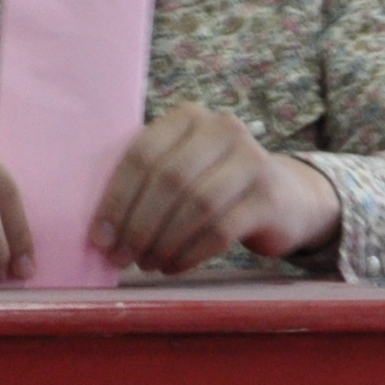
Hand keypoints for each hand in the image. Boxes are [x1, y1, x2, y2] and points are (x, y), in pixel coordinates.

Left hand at [93, 105, 341, 274]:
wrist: (285, 197)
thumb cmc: (215, 184)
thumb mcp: (183, 165)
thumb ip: (146, 179)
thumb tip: (100, 229)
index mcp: (189, 117)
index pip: (142, 154)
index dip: (116, 199)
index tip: (99, 238)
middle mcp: (223, 129)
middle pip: (169, 180)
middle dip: (138, 225)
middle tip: (120, 258)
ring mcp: (251, 160)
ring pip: (195, 205)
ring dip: (163, 242)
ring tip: (147, 264)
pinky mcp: (268, 197)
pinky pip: (220, 230)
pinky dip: (189, 254)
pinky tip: (173, 267)